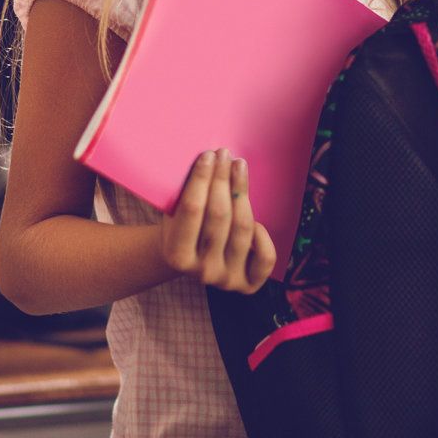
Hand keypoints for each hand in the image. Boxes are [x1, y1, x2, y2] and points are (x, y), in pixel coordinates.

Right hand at [157, 149, 274, 293]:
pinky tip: (253, 210)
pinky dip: (263, 234)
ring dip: (242, 192)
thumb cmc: (183, 227)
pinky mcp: (249, 283)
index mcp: (176, 256)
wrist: (192, 259)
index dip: (201, 179)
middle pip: (218, 216)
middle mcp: (203, 272)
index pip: (192, 210)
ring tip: (239, 166)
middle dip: (222, 180)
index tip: (208, 155)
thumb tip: (207, 159)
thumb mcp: (173, 214)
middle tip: (224, 154)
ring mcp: (227, 279)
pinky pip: (265, 256)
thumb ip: (183, 195)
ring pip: (242, 229)